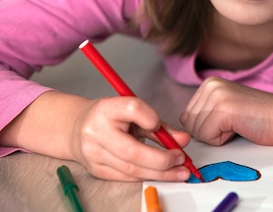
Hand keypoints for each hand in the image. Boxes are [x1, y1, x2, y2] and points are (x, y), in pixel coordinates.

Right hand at [71, 96, 191, 181]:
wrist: (75, 128)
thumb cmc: (111, 118)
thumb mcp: (134, 113)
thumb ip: (160, 125)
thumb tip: (184, 140)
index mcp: (107, 109)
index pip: (132, 109)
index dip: (150, 117)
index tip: (158, 123)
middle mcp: (97, 132)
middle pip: (133, 151)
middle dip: (162, 159)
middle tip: (181, 158)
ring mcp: (94, 154)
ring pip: (132, 168)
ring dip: (161, 173)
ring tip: (179, 171)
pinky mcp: (96, 170)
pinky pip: (127, 176)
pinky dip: (148, 175)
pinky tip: (162, 174)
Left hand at [179, 78, 272, 146]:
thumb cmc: (259, 118)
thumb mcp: (225, 107)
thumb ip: (204, 111)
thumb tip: (181, 124)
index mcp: (209, 83)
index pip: (187, 117)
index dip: (207, 127)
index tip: (229, 120)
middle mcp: (210, 85)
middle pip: (189, 125)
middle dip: (211, 132)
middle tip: (235, 122)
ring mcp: (216, 96)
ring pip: (196, 132)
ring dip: (217, 136)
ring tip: (238, 123)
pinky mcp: (223, 109)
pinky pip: (207, 137)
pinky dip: (223, 140)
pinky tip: (240, 127)